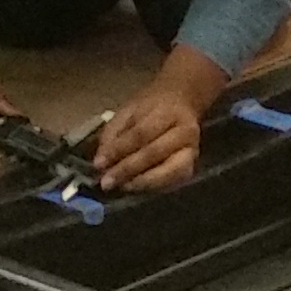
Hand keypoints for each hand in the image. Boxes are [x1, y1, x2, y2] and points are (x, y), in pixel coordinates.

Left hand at [90, 52, 227, 192]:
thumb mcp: (128, 111)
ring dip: (141, 182)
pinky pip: (172, 181)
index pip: (140, 133)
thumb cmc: (151, 108)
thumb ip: (113, 134)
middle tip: (106, 182)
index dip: (118, 150)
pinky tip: (135, 187)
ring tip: (121, 187)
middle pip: (153, 153)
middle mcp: (185, 132)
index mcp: (168, 111)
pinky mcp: (191, 166)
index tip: (98, 164)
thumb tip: (101, 162)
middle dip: (127, 169)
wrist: (181, 102)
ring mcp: (192, 151)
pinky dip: (153, 187)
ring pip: (167, 171)